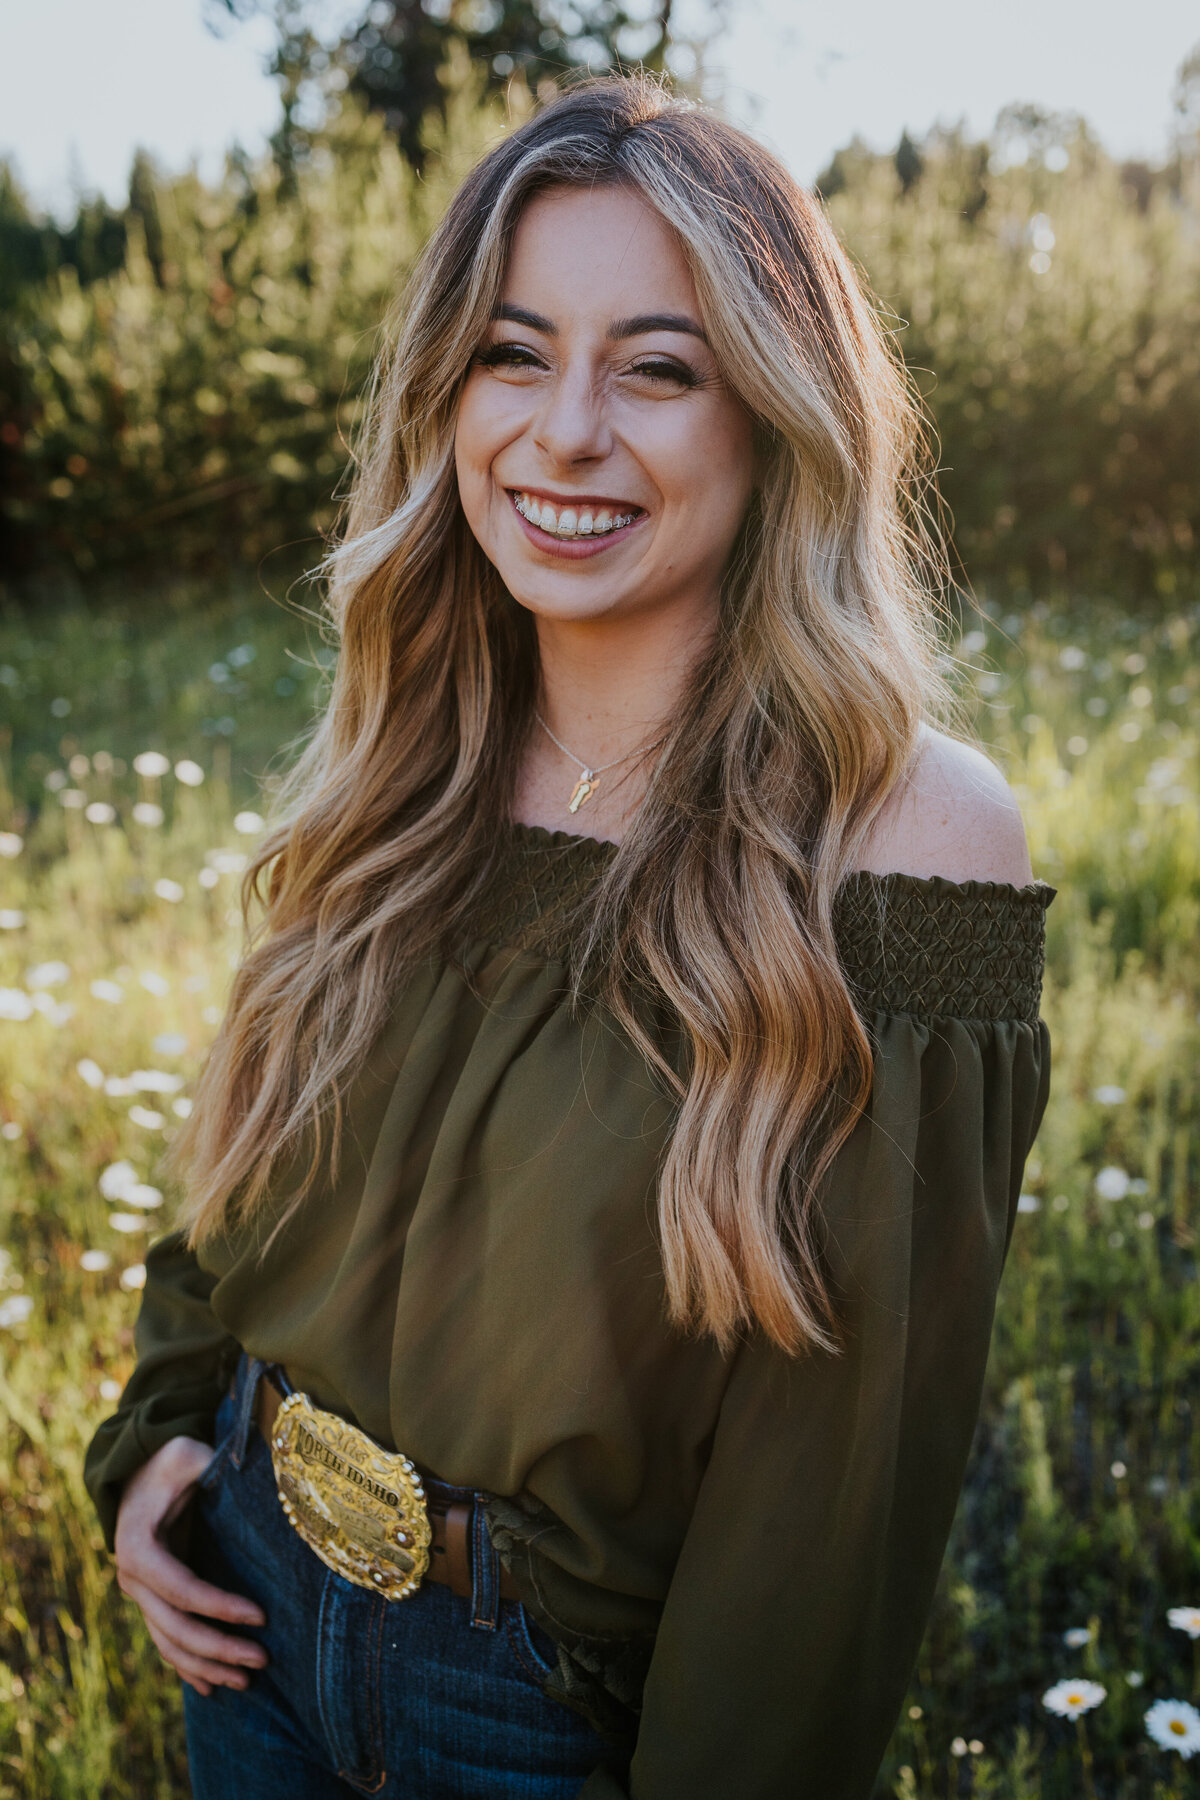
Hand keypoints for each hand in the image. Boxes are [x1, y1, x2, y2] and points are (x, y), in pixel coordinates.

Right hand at [114, 1435, 268, 1696]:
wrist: (139, 1471)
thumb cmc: (170, 1461)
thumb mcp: (186, 1454)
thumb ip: (207, 1464)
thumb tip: (248, 1471)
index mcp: (138, 1548)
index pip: (182, 1590)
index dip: (219, 1608)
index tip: (261, 1616)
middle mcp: (133, 1579)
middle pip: (176, 1628)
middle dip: (218, 1648)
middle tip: (262, 1660)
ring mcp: (140, 1595)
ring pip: (170, 1644)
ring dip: (206, 1667)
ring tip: (247, 1682)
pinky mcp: (151, 1601)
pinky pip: (167, 1643)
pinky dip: (188, 1667)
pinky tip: (213, 1687)